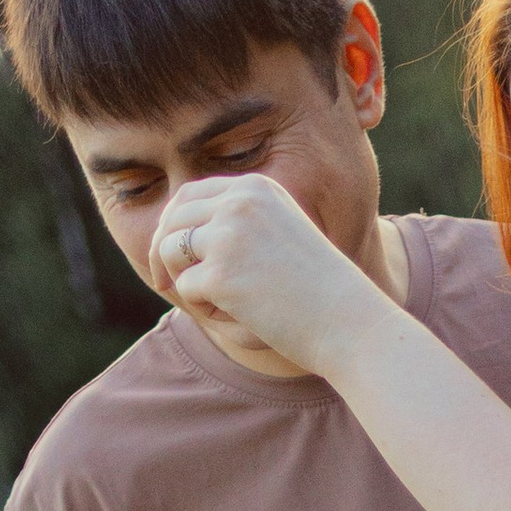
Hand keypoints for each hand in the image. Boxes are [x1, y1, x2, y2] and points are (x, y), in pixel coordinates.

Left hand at [151, 176, 375, 378]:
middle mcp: (238, 203)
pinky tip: (238, 316)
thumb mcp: (280, 236)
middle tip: (165, 281)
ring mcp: (228, 236)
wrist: (347, 321)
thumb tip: (174, 232)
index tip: (171, 253)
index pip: (189, 195)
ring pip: (171, 251)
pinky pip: (186, 289)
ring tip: (220, 302)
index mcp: (254, 188)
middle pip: (173, 220)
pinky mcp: (220, 273)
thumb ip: (237, 225)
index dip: (172, 224)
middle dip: (163, 252)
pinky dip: (204, 308)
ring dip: (186, 280)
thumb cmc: (318, 289)